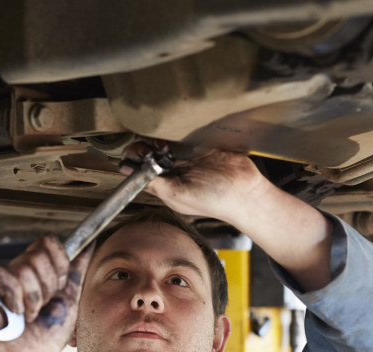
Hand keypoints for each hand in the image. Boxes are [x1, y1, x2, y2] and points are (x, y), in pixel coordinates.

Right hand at [0, 235, 93, 351]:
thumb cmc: (49, 333)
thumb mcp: (70, 298)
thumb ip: (77, 270)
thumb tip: (91, 243)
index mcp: (38, 268)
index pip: (47, 241)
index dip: (59, 263)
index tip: (60, 287)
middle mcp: (17, 269)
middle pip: (37, 255)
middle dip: (47, 286)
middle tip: (43, 306)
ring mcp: (0, 279)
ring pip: (22, 269)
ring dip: (33, 298)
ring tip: (30, 315)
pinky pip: (0, 275)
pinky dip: (15, 298)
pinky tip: (16, 314)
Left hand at [122, 144, 266, 223]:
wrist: (244, 191)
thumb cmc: (214, 201)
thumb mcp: (177, 195)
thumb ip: (154, 184)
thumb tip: (128, 173)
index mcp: (166, 184)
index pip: (140, 169)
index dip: (133, 160)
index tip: (134, 156)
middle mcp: (174, 169)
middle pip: (149, 152)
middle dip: (144, 147)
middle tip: (149, 147)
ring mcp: (187, 156)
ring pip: (164, 140)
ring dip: (159, 137)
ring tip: (162, 141)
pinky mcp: (200, 144)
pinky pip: (183, 133)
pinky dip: (177, 130)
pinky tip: (176, 132)